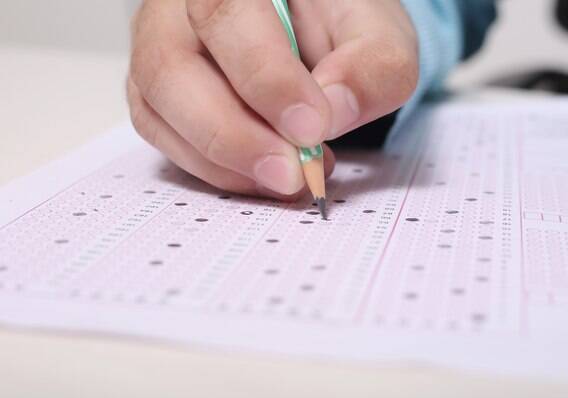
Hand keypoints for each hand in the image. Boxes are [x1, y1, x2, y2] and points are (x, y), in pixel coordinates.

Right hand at [128, 0, 417, 198]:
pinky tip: (261, 174)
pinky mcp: (157, 93)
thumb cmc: (338, 23)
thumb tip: (333, 113)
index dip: (265, 78)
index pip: (227, 14)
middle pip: (171, 67)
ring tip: (288, 177)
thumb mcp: (376, 35)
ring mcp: (158, 48)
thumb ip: (371, 66)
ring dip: (224, 160)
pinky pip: (166, 138)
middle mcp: (179, 6)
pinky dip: (215, 169)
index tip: (311, 129)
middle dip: (234, 135)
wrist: (312, 30)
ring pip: (159, 110)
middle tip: (292, 174)